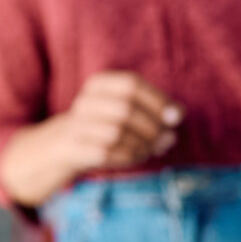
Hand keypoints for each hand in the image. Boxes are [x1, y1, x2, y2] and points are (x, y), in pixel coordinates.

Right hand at [47, 70, 181, 177]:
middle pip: (125, 109)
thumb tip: (177, 116)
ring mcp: (77, 125)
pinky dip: (128, 157)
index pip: (131, 85)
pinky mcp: (74, 148)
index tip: (175, 118)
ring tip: (150, 149)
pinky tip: (135, 156)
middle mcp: (85, 102)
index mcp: (99, 84)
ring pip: (116, 133)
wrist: (63, 146)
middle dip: (151, 127)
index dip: (157, 101)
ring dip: (141, 145)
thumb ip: (156, 110)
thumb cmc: (106, 125)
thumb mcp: (129, 110)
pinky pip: (106, 153)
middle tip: (164, 139)